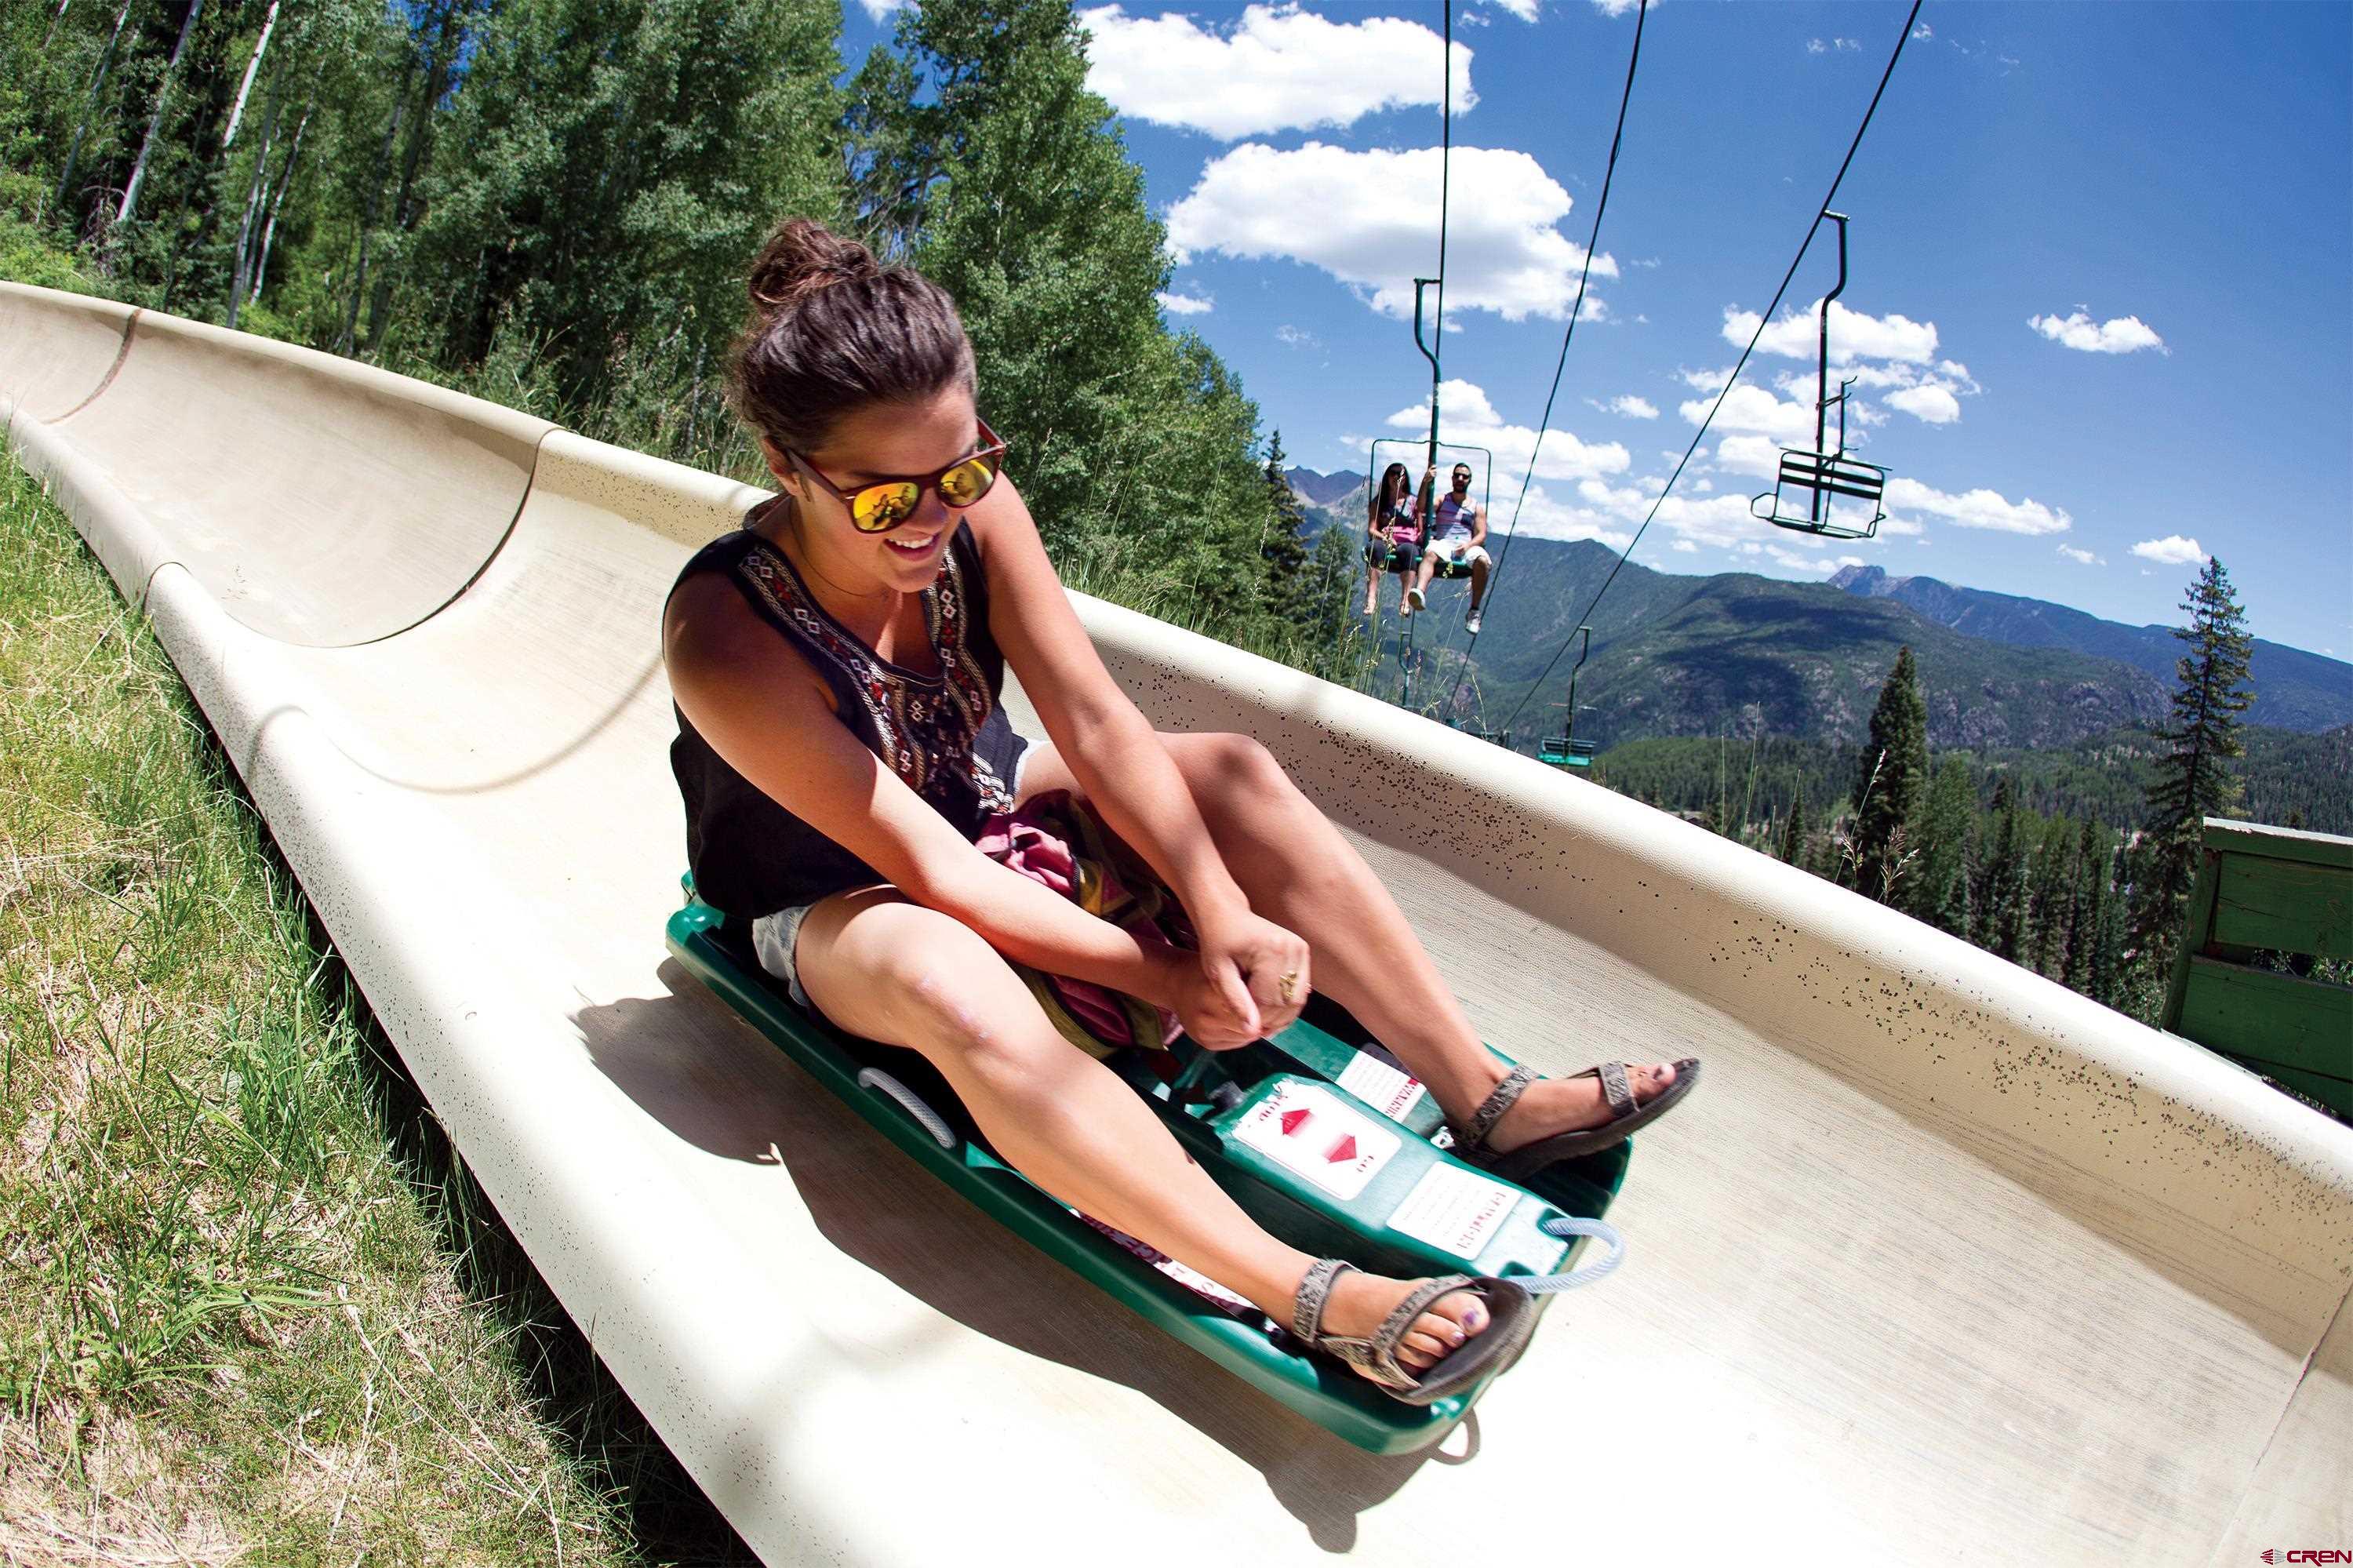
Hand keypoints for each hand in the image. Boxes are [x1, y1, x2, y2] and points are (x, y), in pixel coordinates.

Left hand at [1178, 911, 1310, 1049]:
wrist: (1227, 914)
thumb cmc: (1217, 941)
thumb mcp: (1218, 973)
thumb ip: (1236, 1001)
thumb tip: (1252, 1032)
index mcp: (1273, 950)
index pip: (1268, 1001)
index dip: (1254, 1018)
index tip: (1237, 1022)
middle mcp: (1293, 948)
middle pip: (1287, 1002)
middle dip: (1268, 1019)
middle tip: (1249, 1026)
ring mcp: (1301, 949)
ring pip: (1297, 1000)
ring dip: (1279, 1015)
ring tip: (1258, 1020)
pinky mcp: (1303, 952)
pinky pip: (1299, 990)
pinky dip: (1285, 1004)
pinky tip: (1268, 1009)